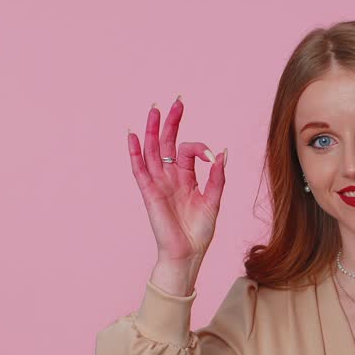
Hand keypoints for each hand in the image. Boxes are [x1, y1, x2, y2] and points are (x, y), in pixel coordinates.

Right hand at [127, 95, 226, 263]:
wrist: (188, 253)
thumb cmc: (199, 231)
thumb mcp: (213, 201)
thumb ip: (217, 177)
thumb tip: (222, 152)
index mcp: (186, 177)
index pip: (188, 150)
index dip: (200, 147)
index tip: (210, 155)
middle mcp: (170, 176)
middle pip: (167, 143)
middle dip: (172, 122)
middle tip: (177, 101)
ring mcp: (158, 183)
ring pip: (152, 151)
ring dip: (153, 130)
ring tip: (154, 109)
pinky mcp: (149, 192)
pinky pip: (139, 169)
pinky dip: (134, 152)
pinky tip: (132, 135)